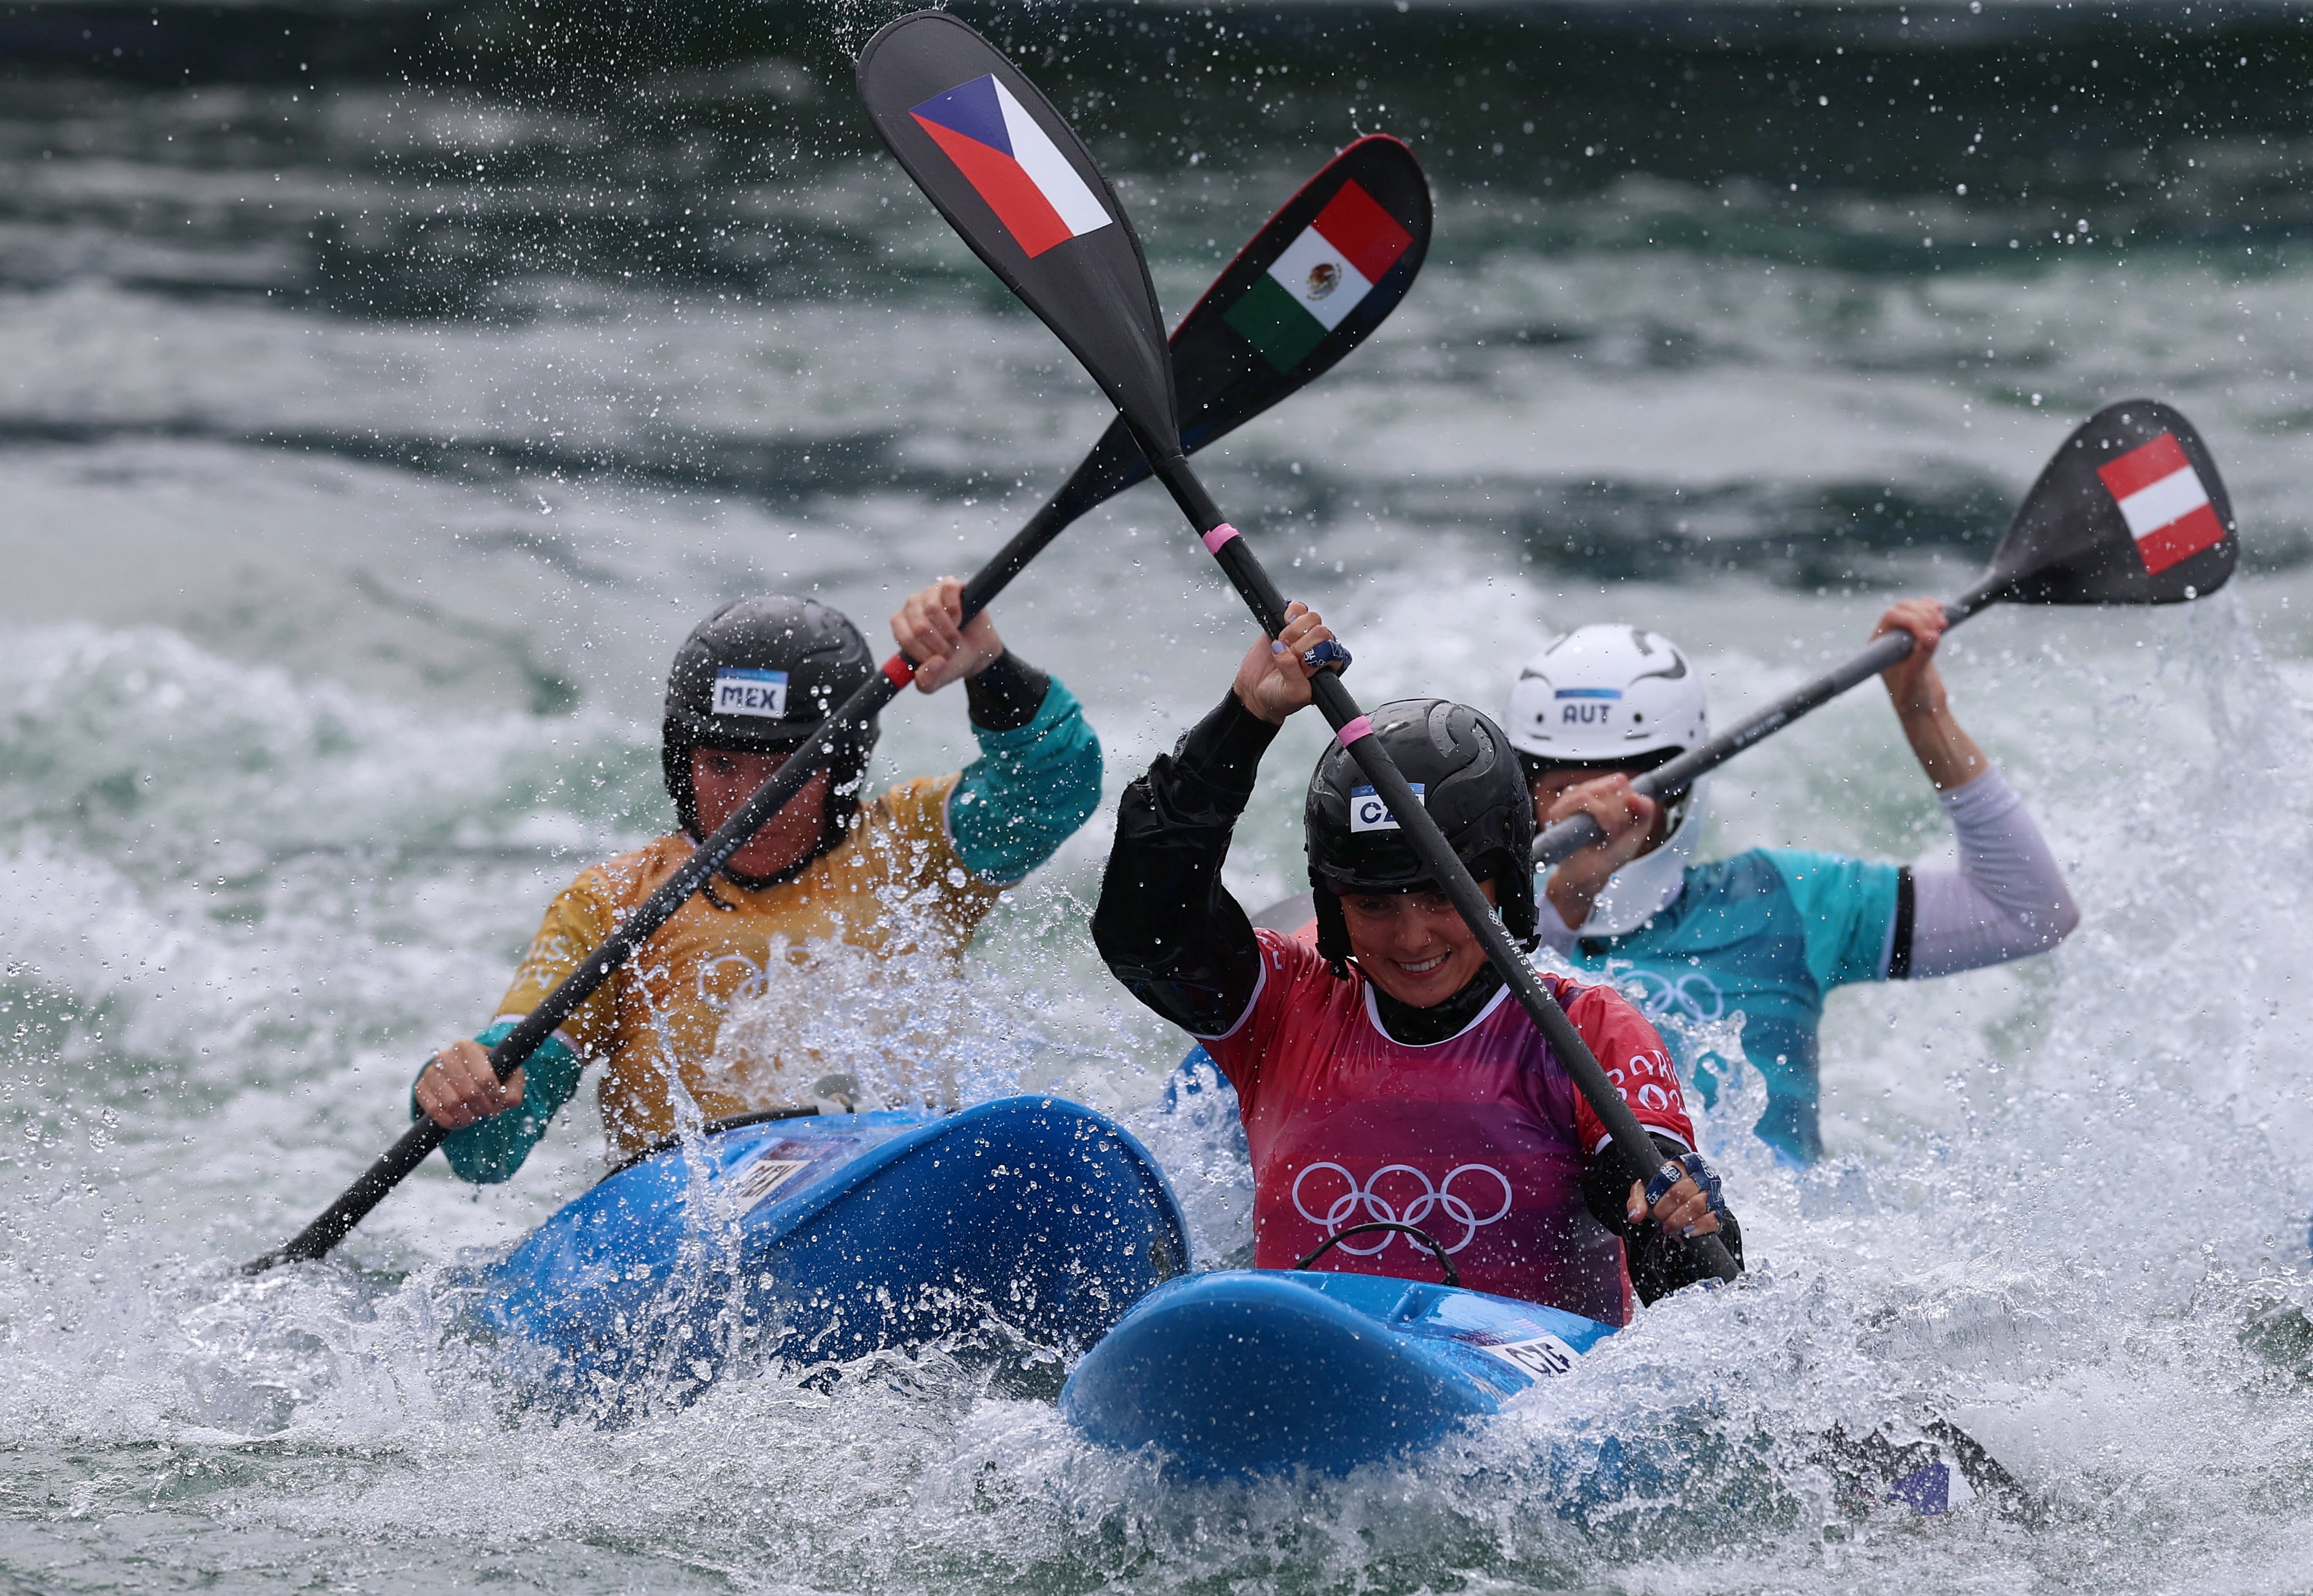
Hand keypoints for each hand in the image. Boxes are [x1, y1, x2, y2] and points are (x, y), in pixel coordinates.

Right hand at [415, 1038, 523, 1130]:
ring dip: (467, 1116)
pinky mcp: (420, 1088)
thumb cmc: (491, 1073)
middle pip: (468, 1092)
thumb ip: (513, 1091)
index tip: (496, 1098)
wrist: (465, 1074)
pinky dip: (451, 1121)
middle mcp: (445, 1056)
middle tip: (486, 1111)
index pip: (485, 1078)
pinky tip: (460, 1120)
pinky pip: (434, 1111)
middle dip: (481, 1108)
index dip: (494, 1095)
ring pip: (451, 1103)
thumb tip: (500, 1106)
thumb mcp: (510, 1076)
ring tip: (475, 1116)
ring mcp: (430, 1072)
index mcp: (467, 1047)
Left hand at [891, 577, 1003, 694]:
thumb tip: (935, 662)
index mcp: (902, 625)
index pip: (904, 637)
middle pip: (919, 625)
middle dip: (939, 644)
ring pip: (933, 608)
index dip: (923, 652)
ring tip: (955, 637)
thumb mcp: (936, 680)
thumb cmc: (952, 661)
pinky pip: (948, 590)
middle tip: (949, 650)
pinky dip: (956, 609)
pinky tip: (960, 618)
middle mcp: (912, 605)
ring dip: (949, 630)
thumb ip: (927, 681)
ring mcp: (930, 593)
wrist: (978, 651)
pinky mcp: (950, 585)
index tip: (937, 660)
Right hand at [1232, 602, 1335, 724]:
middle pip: (1321, 631)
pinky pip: (1297, 608)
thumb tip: (1285, 653)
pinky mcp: (1287, 623)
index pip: (1333, 649)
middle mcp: (1318, 648)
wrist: (1255, 693)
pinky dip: (1289, 614)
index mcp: (1327, 665)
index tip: (1302, 666)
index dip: (1315, 655)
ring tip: (1282, 647)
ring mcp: (1303, 634)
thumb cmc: (1278, 698)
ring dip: (1292, 633)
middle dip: (1301, 646)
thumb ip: (1294, 675)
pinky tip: (1281, 628)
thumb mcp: (1292, 694)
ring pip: (1310, 618)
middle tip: (1289, 657)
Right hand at [1540, 774, 1658, 928]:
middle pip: (1612, 784)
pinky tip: (1602, 832)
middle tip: (1616, 832)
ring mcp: (1570, 800)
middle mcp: (1584, 793)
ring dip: (1610, 815)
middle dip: (1621, 811)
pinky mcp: (1559, 811)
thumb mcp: (1635, 835)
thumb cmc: (1609, 855)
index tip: (1626, 822)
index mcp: (1602, 794)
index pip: (1619, 781)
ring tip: (1609, 834)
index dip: (1627, 800)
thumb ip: (1645, 814)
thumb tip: (1639, 796)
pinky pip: (1584, 799)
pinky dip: (1600, 815)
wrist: (1588, 876)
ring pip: (1597, 791)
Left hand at [1626, 1169, 1723, 1238]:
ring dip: (1678, 1219)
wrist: (1682, 1205)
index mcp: (1683, 1164)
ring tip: (1668, 1226)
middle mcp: (1702, 1175)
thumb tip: (1635, 1216)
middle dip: (1666, 1208)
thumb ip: (1638, 1200)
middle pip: (1682, 1191)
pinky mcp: (1718, 1211)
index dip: (1658, 1191)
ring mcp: (1712, 1193)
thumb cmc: (1663, 1195)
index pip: (1670, 1173)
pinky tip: (1685, 1231)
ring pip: (1697, 1205)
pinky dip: (1696, 1227)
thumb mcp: (1647, 1192)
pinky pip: (1711, 1219)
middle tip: (1659, 1217)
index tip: (1652, 1201)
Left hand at [1873, 597, 1949, 719]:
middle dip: (1924, 614)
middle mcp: (1887, 637)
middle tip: (1940, 629)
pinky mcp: (1918, 637)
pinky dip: (1934, 611)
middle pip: (1904, 607)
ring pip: (1914, 607)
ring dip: (1930, 611)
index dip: (1913, 618)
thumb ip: (1922, 656)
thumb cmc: (1912, 698)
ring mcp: (1903, 636)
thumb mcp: (1916, 678)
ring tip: (1943, 625)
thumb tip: (1932, 635)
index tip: (1931, 634)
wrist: (1922, 708)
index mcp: (1878, 645)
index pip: (1892, 616)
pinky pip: (1924, 613)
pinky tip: (1943, 617)